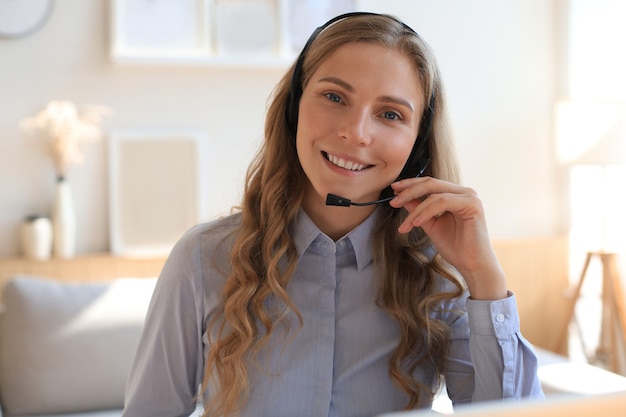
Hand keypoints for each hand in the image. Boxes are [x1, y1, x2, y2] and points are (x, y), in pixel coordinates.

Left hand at [389, 177, 506, 299]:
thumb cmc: (455, 248)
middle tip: (393, 201)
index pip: (430, 183)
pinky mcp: (472, 205)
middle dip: (409, 191)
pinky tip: (416, 223)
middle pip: (431, 183)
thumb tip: (402, 198)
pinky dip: (426, 212)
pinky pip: (443, 202)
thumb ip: (419, 210)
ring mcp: (469, 197)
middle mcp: (464, 192)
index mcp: (455, 195)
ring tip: (405, 224)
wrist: (472, 265)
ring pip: (434, 194)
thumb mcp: (431, 225)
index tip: (393, 190)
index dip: (410, 185)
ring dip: (415, 210)